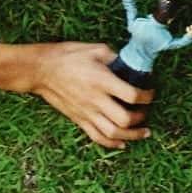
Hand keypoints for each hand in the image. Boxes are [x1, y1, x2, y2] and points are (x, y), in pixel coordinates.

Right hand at [31, 42, 150, 147]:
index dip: (147, 96)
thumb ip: (116, 57)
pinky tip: (123, 143)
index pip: (131, 96)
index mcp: (102, 81)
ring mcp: (86, 112)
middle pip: (124, 119)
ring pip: (113, 133)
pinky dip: (112, 143)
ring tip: (144, 132)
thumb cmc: (68, 56)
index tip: (150, 92)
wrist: (41, 69)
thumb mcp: (95, 49)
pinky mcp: (78, 119)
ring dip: (132, 135)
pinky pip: (97, 137)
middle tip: (146, 111)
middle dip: (141, 118)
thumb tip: (131, 63)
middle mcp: (96, 100)